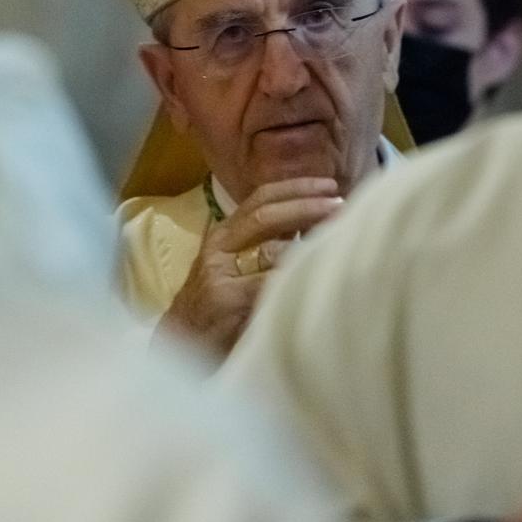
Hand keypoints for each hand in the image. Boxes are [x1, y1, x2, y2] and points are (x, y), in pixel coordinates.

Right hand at [154, 176, 340, 357]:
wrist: (183, 337)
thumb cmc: (221, 299)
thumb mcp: (242, 262)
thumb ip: (272, 241)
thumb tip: (319, 218)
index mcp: (228, 232)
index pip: (261, 197)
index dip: (296, 188)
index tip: (329, 185)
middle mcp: (221, 246)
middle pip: (265, 215)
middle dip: (305, 206)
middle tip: (338, 203)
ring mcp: (220, 273)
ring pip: (268, 249)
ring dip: (306, 241)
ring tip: (337, 235)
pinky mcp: (225, 301)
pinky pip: (267, 285)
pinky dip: (292, 277)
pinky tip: (315, 272)